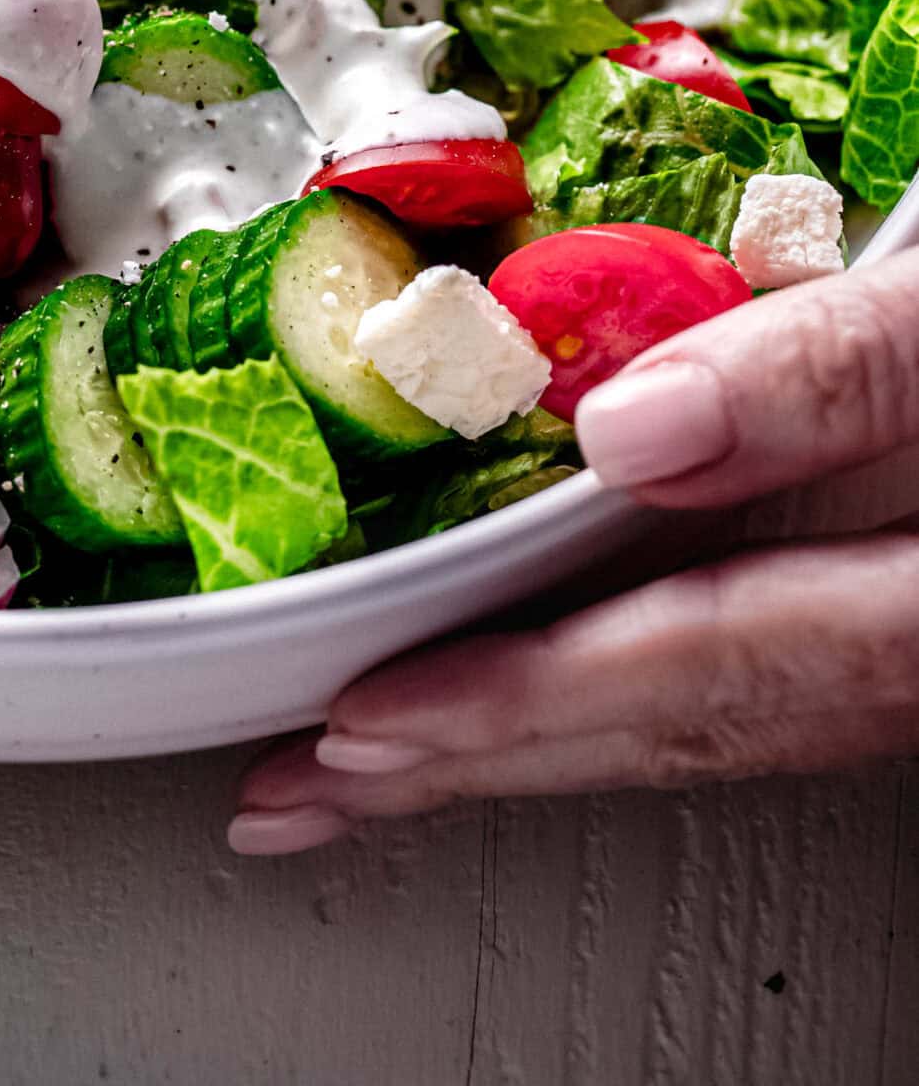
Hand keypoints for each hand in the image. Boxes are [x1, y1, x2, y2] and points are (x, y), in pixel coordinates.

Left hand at [230, 253, 918, 852]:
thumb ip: (840, 369)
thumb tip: (630, 426)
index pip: (706, 658)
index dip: (528, 700)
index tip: (364, 722)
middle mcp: (917, 645)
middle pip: (683, 726)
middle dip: (481, 763)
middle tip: (301, 791)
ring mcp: (910, 644)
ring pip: (707, 724)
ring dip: (527, 748)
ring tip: (366, 773)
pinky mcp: (897, 612)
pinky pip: (745, 683)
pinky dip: (616, 700)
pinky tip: (540, 696)